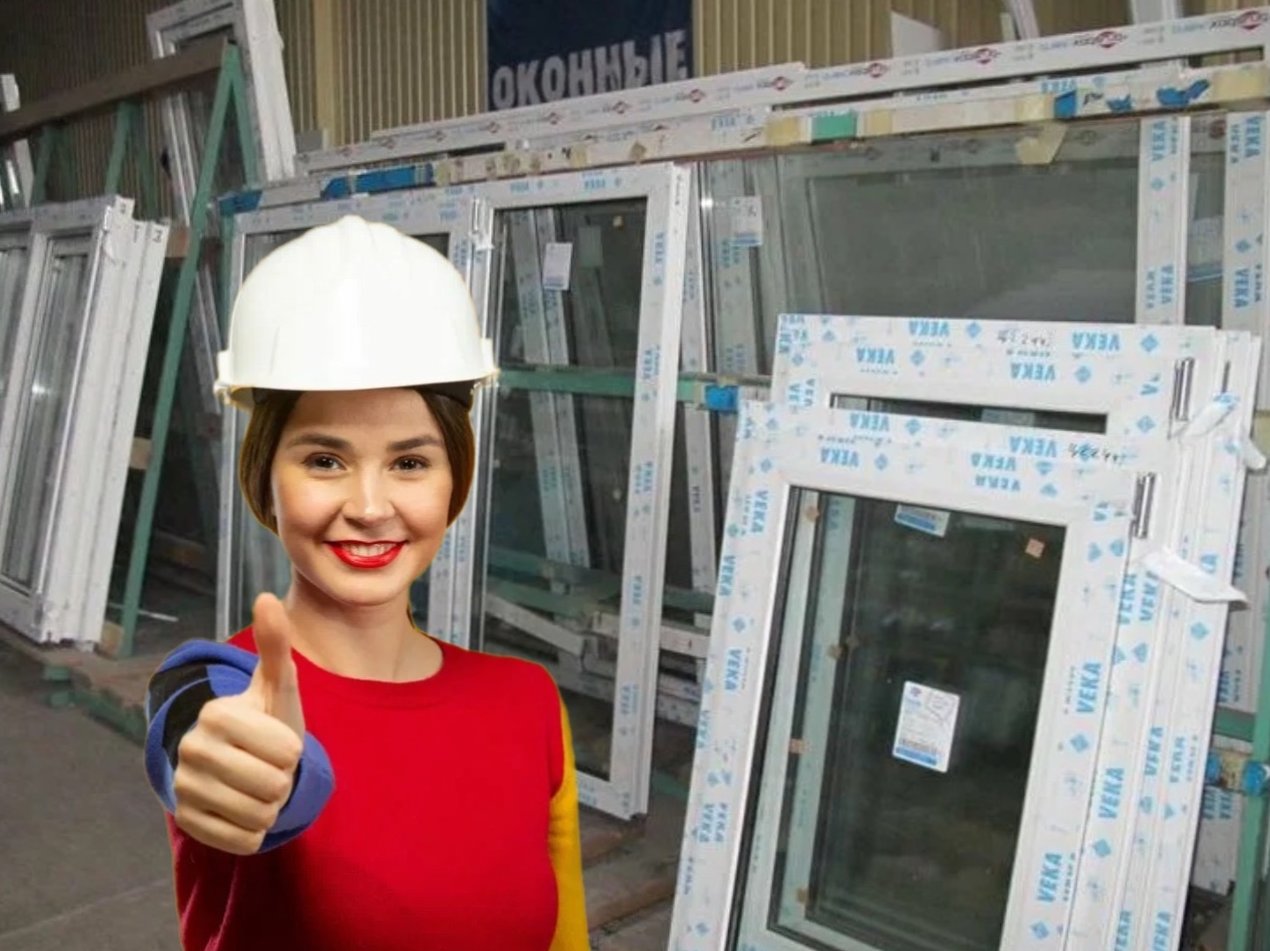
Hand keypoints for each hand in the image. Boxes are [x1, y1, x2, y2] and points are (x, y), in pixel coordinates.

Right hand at [172, 594, 305, 854]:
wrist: (240, 762)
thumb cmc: (268, 720)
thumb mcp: (279, 686)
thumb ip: (275, 645)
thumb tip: (267, 597)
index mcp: (215, 713)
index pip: (286, 753)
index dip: (292, 751)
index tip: (276, 740)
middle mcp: (190, 749)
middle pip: (273, 786)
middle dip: (283, 780)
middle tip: (268, 766)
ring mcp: (183, 788)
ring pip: (260, 816)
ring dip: (271, 806)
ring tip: (257, 785)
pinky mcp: (186, 822)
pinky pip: (244, 840)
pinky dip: (255, 830)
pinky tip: (243, 808)